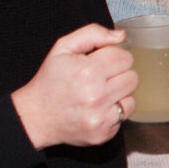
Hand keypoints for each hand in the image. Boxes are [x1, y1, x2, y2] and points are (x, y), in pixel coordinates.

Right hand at [11, 25, 136, 148]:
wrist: (36, 115)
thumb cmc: (51, 80)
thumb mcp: (63, 47)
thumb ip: (93, 33)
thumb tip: (122, 36)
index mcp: (86, 71)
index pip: (125, 58)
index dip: (113, 57)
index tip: (100, 62)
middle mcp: (95, 96)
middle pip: (132, 77)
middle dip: (118, 74)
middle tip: (100, 78)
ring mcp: (99, 117)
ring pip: (132, 97)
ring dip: (119, 93)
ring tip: (100, 93)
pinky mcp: (103, 133)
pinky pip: (124, 116)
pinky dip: (114, 111)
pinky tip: (98, 108)